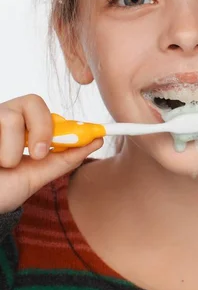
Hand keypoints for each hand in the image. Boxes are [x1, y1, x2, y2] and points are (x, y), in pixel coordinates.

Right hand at [0, 94, 102, 213]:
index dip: (57, 122)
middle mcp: (2, 117)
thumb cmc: (1, 188)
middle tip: (38, 154)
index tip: (77, 138)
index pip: (40, 108)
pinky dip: (0, 153)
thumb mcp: (37, 175)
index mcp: (20, 126)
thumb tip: (96, 140)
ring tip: (2, 164)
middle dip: (42, 128)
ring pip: (11, 117)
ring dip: (12, 151)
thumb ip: (65, 158)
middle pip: (31, 101)